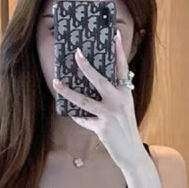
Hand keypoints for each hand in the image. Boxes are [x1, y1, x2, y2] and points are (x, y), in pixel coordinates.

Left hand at [52, 30, 145, 171]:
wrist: (132, 153)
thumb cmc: (126, 129)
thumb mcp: (125, 109)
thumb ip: (115, 96)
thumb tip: (96, 85)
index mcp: (126, 93)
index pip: (122, 68)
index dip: (119, 51)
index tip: (115, 34)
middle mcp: (119, 101)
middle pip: (100, 79)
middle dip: (86, 66)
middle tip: (76, 53)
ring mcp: (110, 114)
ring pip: (84, 100)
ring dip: (68, 91)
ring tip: (56, 82)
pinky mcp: (102, 127)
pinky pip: (84, 119)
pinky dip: (78, 117)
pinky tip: (71, 114)